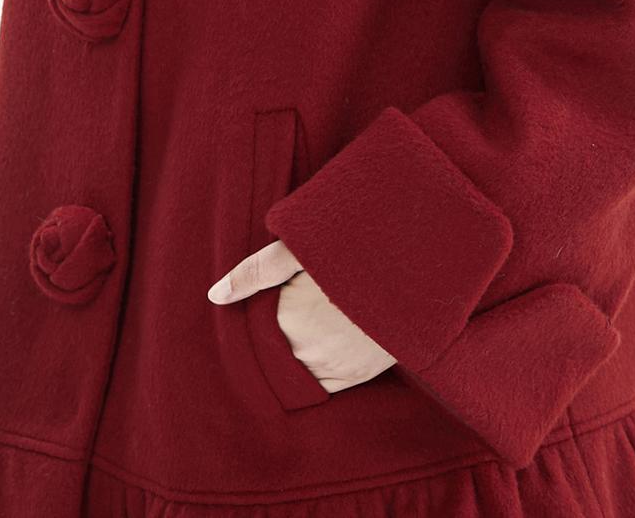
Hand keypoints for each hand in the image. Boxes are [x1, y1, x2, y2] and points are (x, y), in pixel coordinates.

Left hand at [206, 240, 396, 393]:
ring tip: (302, 323)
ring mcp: (337, 368)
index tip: (261, 300)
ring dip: (292, 355)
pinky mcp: (359, 375)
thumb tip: (215, 296)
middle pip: (272, 354)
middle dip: (272, 335)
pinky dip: (313, 371)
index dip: (254, 315)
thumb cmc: (355, 250)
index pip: (253, 331)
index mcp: (291, 320)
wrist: (418, 269)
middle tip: (287, 307)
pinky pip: (322, 386)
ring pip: (295, 374)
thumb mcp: (300, 248)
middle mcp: (311, 352)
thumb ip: (256, 271)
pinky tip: (317, 344)